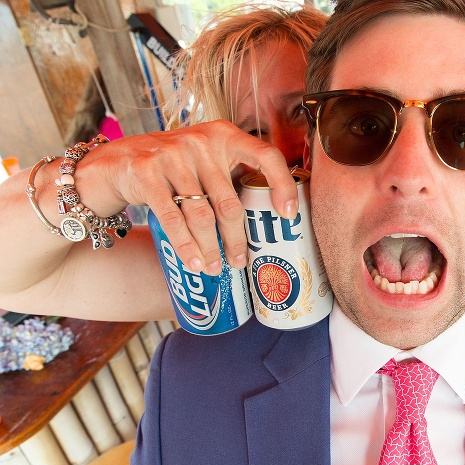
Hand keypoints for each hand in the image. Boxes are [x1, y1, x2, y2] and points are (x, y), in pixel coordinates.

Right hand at [94, 120, 297, 273]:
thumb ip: (231, 174)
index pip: (266, 154)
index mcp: (224, 135)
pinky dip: (186, 246)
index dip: (282, 184)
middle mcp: (201, 142)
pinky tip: (195, 263)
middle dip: (236, 238)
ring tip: (215, 268)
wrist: (116, 161)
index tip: (289, 214)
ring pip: (202, 215)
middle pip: (229, 202)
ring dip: (211, 248)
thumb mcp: (205, 158)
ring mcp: (172, 156)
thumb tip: (271, 217)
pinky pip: (173, 219)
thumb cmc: (173, 166)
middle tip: (239, 262)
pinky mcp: (146, 173)